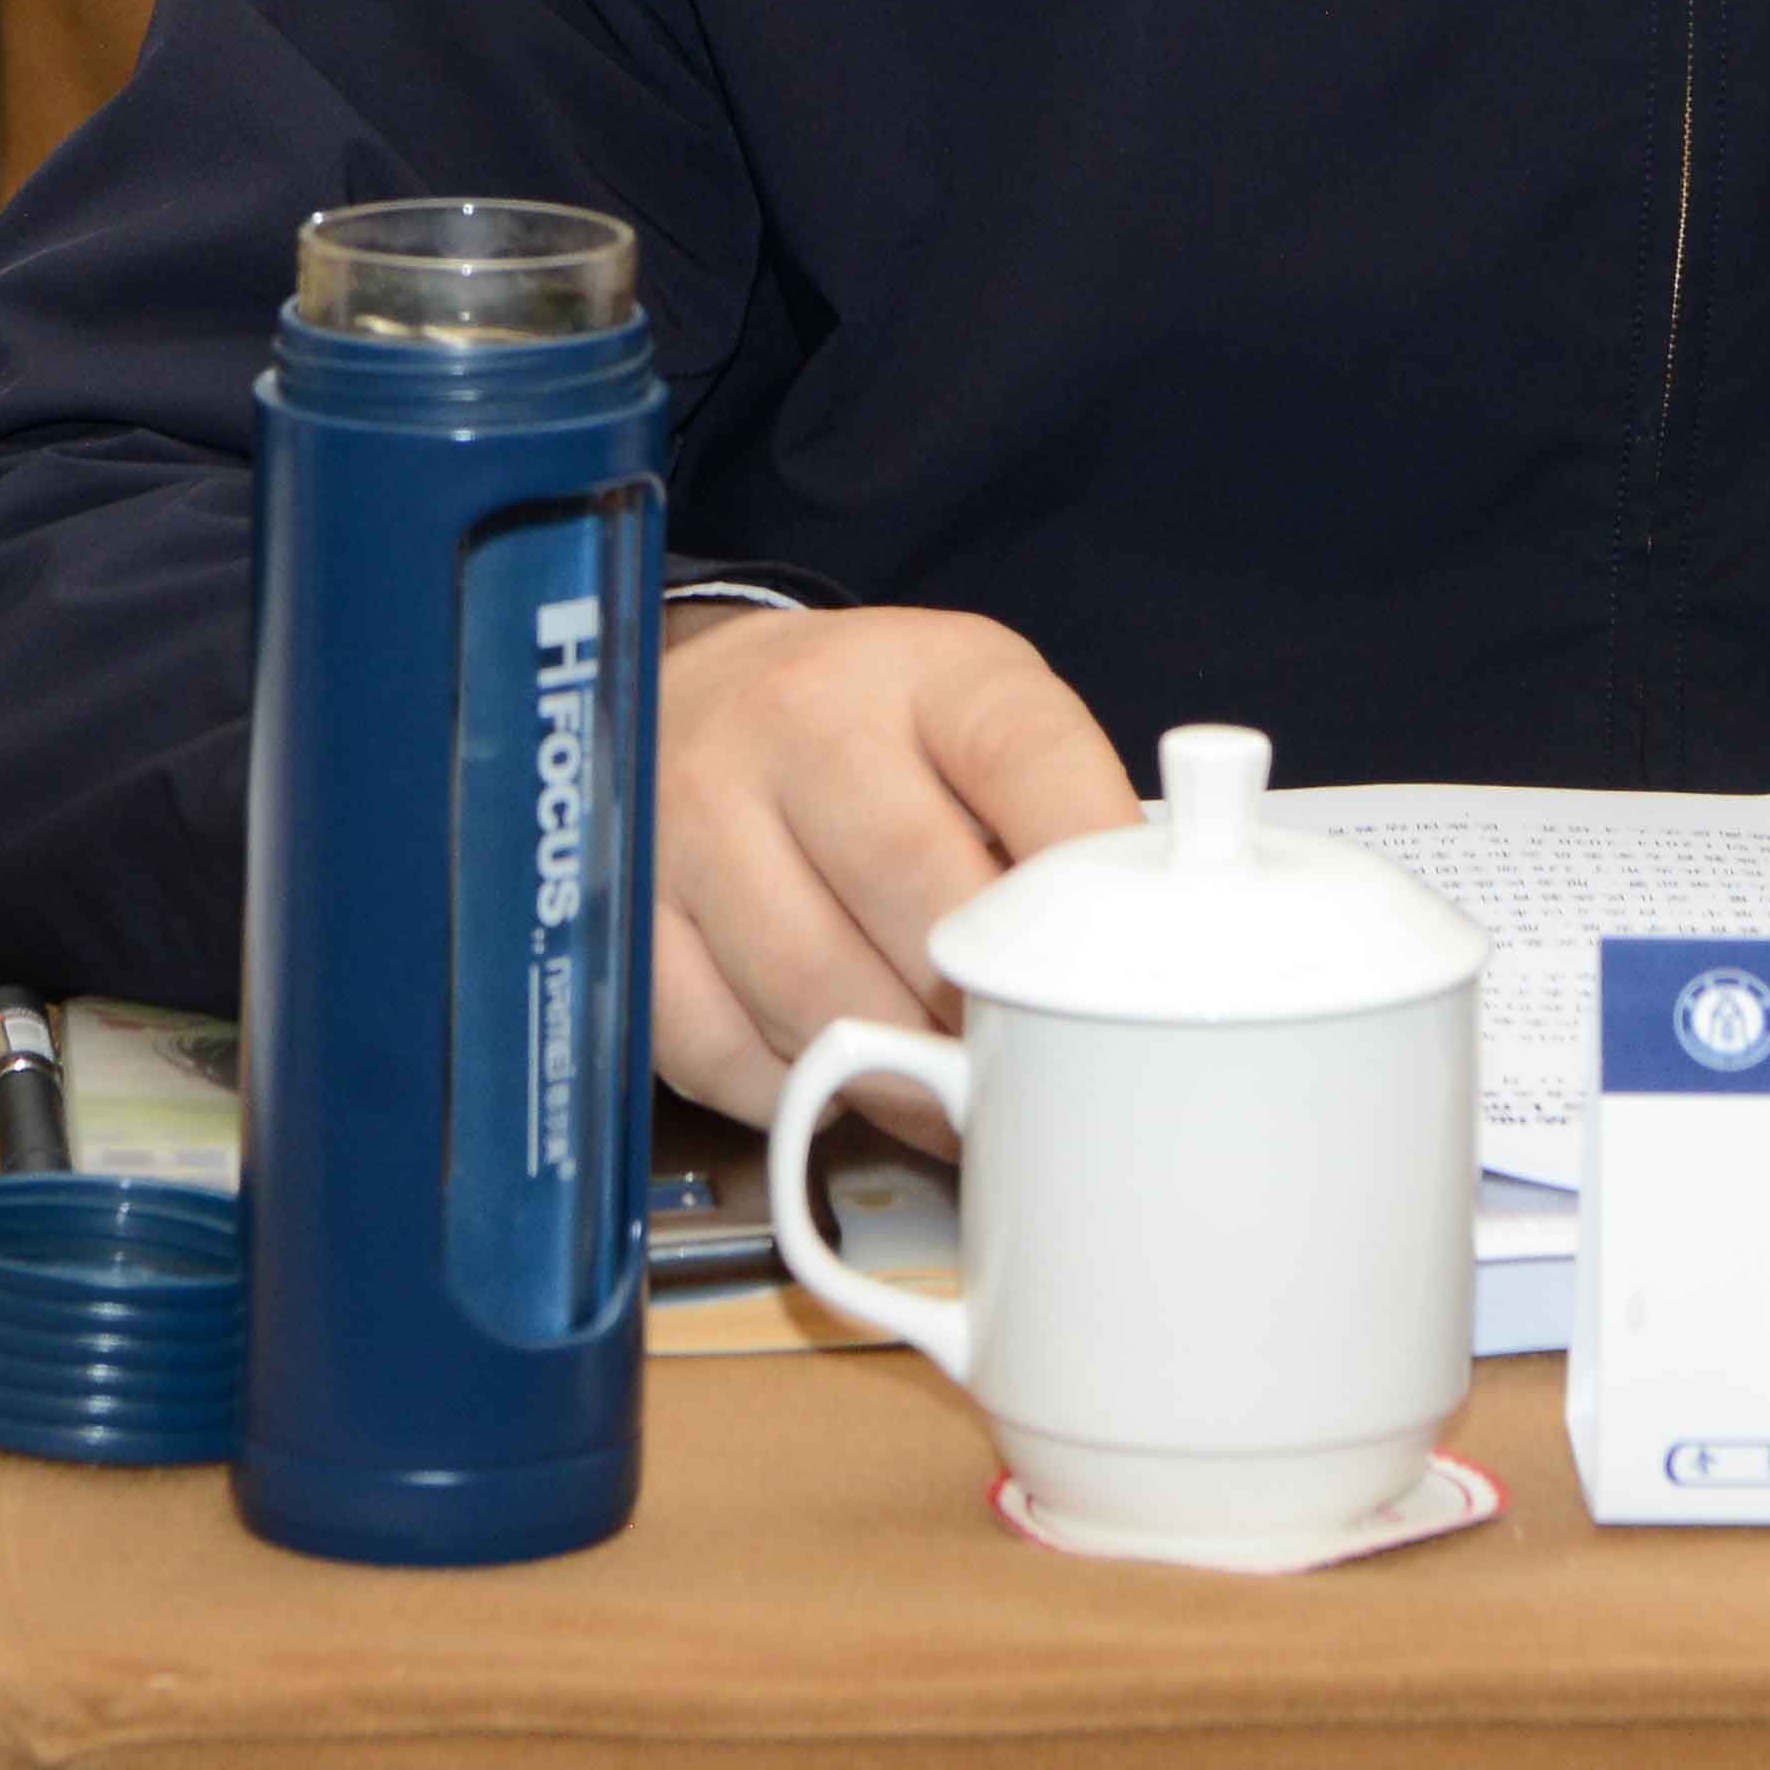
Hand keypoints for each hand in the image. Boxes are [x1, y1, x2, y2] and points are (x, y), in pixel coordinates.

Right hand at [647, 604, 1138, 1122]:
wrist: (700, 689)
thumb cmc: (876, 728)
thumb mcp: (979, 716)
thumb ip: (1053, 816)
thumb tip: (1131, 958)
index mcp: (926, 670)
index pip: (1031, 759)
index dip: (1090, 868)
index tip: (1139, 956)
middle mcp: (800, 723)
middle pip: (913, 891)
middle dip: (984, 1006)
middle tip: (1032, 1068)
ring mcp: (697, 814)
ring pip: (811, 988)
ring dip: (894, 1072)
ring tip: (945, 1099)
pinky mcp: (629, 908)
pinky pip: (717, 1047)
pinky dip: (787, 1094)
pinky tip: (833, 1080)